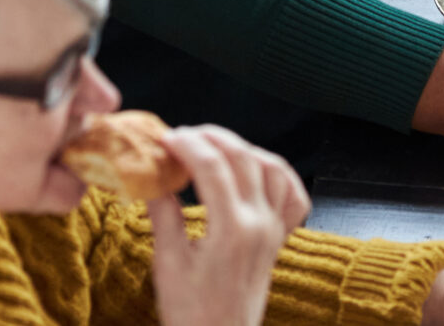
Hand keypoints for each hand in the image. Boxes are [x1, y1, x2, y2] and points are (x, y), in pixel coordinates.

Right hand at [145, 125, 309, 325]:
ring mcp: (275, 230)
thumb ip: (163, 214)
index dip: (188, 145)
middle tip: (183, 136)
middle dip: (211, 138)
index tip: (165, 137)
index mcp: (232, 230)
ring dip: (243, 148)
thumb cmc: (190, 313)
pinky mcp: (279, 239)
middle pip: (243, 158)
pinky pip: (292, 195)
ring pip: (273, 168)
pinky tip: (254, 170)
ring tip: (213, 147)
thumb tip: (151, 176)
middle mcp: (261, 224)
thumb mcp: (168, 263)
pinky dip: (277, 174)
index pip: (213, 167)